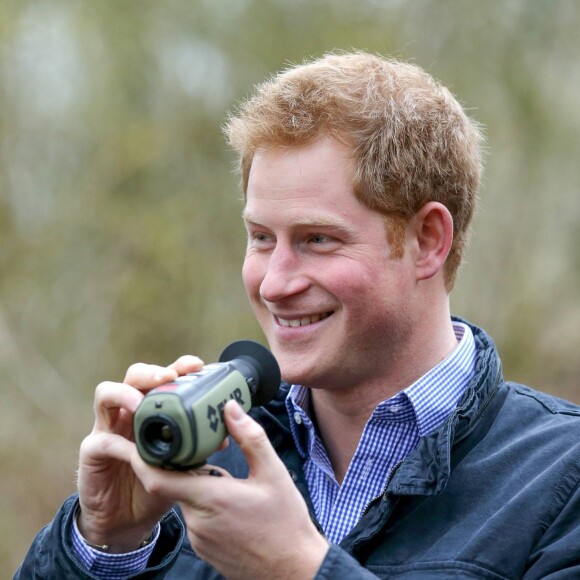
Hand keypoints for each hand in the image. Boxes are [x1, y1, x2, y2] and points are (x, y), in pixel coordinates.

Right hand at [77, 355, 203, 551]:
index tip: (197, 366)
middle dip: (152, 372)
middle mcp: (129, 412)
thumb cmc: (154, 485)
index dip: (179, 367)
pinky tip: (130, 450)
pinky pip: (101, 440)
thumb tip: (224, 437)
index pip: (163, 378)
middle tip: (169, 377)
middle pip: (135, 376)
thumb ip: (197, 449)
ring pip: (106, 394)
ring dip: (125, 394)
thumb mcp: (181, 466)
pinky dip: (117, 443)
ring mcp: (108, 428)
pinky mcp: (92, 451)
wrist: (127, 522)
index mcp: (153, 410)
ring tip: (140, 402)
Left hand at [130, 400, 328, 578]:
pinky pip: (197, 518)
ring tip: (231, 480)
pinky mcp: (204, 548)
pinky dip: (207, 504)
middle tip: (206, 449)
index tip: (140, 439)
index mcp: (210, 498)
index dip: (143, 458)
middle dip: (188, 465)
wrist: (293, 570)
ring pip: (188, 500)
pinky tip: (233, 504)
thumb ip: (250, 438)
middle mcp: (197, 521)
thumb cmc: (285, 524)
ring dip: (201, 486)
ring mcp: (199, 538)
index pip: (158, 478)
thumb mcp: (273, 473)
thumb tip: (231, 408)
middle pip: (177, 484)